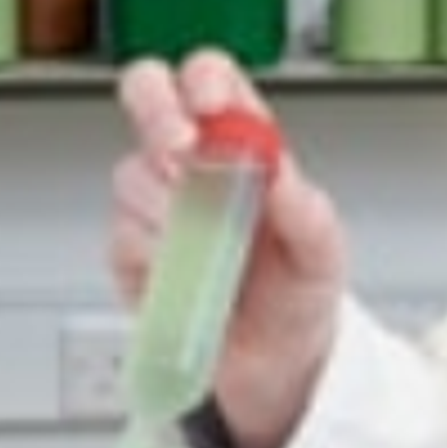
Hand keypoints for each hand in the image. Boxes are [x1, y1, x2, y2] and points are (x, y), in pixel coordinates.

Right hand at [113, 49, 347, 447]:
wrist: (273, 368)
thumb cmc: (297, 296)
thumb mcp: (323, 256)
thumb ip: (308, 214)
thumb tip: (283, 179)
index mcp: (242, 144)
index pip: (210, 78)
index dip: (203, 80)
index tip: (213, 111)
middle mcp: (191, 163)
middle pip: (147, 93)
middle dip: (157, 113)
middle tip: (182, 155)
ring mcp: (155, 205)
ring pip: (132, 176)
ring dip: (172, 214)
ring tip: (217, 256)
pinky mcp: (130, 254)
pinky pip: (123, 240)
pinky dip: (156, 262)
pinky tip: (189, 281)